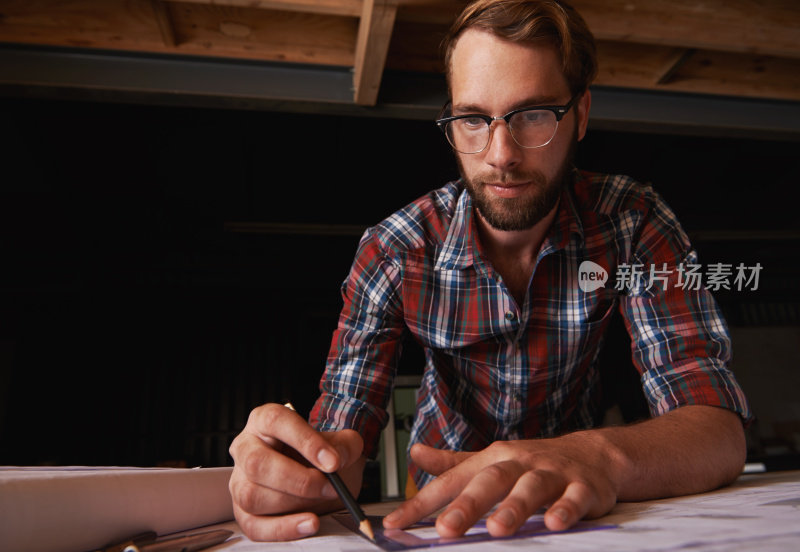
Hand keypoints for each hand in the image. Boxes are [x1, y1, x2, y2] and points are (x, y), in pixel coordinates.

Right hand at [228, 403, 364, 540]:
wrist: (321, 477)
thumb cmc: (322, 455)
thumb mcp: (341, 443)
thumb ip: (345, 445)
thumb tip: (337, 459)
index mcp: (265, 420)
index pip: (275, 421)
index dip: (304, 440)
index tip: (332, 461)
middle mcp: (246, 448)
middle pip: (256, 462)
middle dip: (298, 480)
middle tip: (330, 487)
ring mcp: (239, 481)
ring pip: (252, 495)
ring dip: (292, 505)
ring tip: (321, 502)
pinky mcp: (243, 512)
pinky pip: (254, 525)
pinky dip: (284, 528)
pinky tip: (309, 523)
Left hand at [383, 431, 621, 537]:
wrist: (592, 454)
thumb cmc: (533, 462)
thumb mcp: (491, 459)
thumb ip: (453, 462)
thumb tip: (415, 453)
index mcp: (492, 460)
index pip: (451, 483)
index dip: (421, 503)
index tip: (394, 524)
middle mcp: (518, 464)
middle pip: (490, 482)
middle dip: (468, 506)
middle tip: (446, 529)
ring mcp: (551, 474)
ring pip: (530, 488)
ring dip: (514, 508)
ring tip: (498, 529)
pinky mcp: (582, 487)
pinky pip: (574, 498)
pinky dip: (565, 510)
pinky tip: (554, 523)